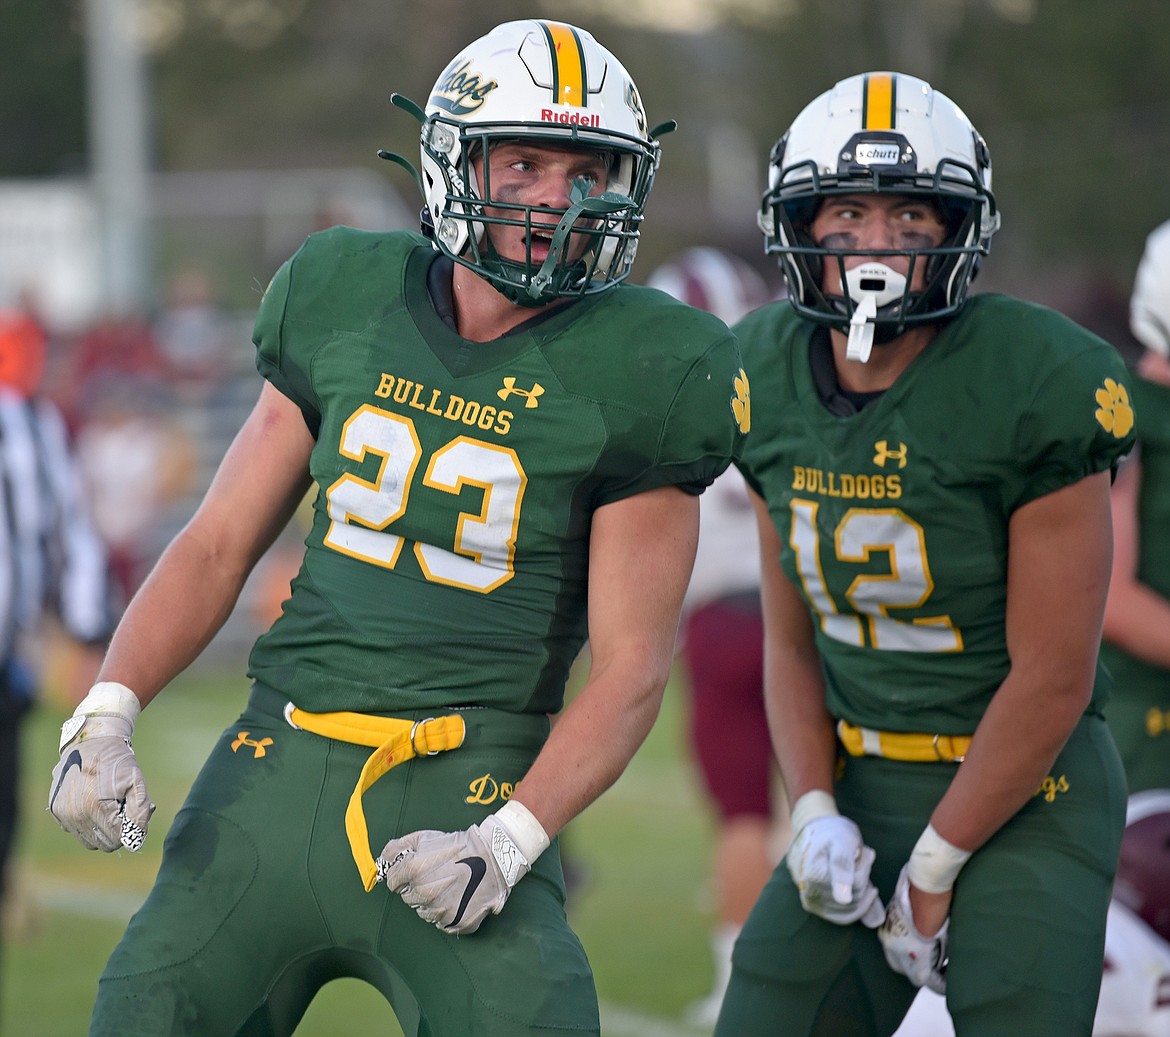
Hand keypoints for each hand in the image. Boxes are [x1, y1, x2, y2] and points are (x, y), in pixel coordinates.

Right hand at [48, 683, 154, 852]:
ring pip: (89, 840)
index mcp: (96, 808)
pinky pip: (76, 830)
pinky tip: (94, 802)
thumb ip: (140, 813)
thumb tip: (136, 839)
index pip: (117, 840)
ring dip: (102, 829)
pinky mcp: (56, 811)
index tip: (132, 811)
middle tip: (122, 807)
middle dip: (117, 830)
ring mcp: (63, 814)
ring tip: (109, 806)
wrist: (91, 742)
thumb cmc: (117, 761)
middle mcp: (75, 815)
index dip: (130, 829)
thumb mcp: (136, 783)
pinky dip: (87, 822)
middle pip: (103, 844)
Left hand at [378, 800, 548, 934]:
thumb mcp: (424, 837)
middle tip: (436, 876)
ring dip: (431, 902)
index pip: (392, 883)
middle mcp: (425, 894)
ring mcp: (441, 911)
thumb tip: (381, 860)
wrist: (492, 855)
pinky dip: (447, 914)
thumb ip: (397, 848)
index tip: (414, 871)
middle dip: (417, 888)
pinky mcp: (456, 923)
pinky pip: (442, 924)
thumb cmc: (457, 845)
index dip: (402, 876)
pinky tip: (457, 898)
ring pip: (424, 912)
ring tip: (449, 886)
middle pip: (408, 899)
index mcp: (414, 871)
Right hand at [787, 813, 883, 926]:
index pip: (856, 886)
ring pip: (849, 911)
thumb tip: (844, 900)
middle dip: (862, 880)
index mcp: (815, 876)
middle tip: (860, 859)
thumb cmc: (830, 832)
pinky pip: (840, 916)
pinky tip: (857, 888)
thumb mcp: (841, 842)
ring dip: (859, 892)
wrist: (814, 827)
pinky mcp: (814, 905)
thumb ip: (843, 869)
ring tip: (857, 870)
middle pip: (853, 900)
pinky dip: (853, 906)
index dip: (864, 870)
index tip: (864, 853)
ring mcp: (811, 901)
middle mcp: (809, 892)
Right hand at [879, 864, 948, 993]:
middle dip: (921, 972)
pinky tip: (912, 939)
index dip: (937, 982)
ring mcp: (888, 935)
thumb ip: (939, 956)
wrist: (927, 882)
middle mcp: (896, 948)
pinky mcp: (885, 923)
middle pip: (907, 973)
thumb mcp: (945, 939)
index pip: (923, 980)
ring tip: (925, 952)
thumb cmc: (941, 910)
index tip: (946, 977)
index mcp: (914, 955)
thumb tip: (939, 965)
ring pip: (896, 960)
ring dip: (909, 960)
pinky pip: (891, 944)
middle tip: (936, 965)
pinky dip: (902, 946)